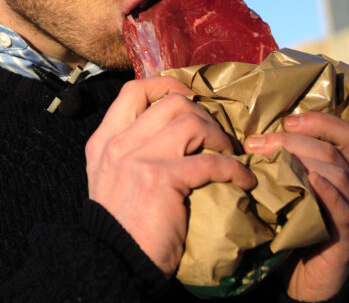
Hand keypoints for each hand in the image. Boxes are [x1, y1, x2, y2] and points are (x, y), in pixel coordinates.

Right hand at [86, 77, 256, 274]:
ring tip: (230, 155)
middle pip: (170, 102)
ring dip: (219, 137)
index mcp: (104, 140)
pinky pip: (210, 161)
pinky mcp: (160, 178)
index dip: (167, 86)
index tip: (190, 97)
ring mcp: (137, 157)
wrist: (116, 262)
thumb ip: (129, 152)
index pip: (133, 91)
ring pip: (191, 122)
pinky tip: (243, 181)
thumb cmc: (121, 226)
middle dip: (203, 115)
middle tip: (217, 137)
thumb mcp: (112, 179)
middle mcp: (118, 143)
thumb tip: (169, 134)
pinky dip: (235, 169)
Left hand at [245, 112, 348, 301]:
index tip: (286, 120)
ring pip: (337, 175)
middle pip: (331, 151)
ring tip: (269, 162)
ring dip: (300, 163)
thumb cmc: (289, 226)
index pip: (344, 133)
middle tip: (256, 145)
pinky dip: (326, 192)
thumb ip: (281, 165)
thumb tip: (251, 138)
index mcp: (343, 169)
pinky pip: (343, 209)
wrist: (301, 278)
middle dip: (292, 142)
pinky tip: (310, 182)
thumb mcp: (286, 189)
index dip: (318, 121)